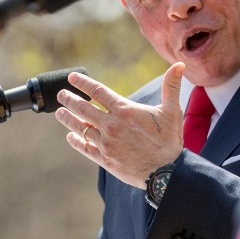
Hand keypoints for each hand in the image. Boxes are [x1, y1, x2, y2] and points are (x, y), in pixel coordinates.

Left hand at [55, 63, 184, 187]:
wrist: (166, 173)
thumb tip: (180, 65)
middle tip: (61, 94)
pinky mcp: (105, 159)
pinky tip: (70, 136)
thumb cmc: (170, 140)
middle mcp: (111, 125)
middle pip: (83, 109)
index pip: (98, 92)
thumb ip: (172, 86)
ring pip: (81, 128)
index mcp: (125, 111)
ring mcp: (106, 143)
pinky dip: (76, 141)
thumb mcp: (172, 111)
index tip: (72, 78)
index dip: (83, 83)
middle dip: (70, 100)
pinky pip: (85, 148)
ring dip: (68, 119)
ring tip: (59, 112)